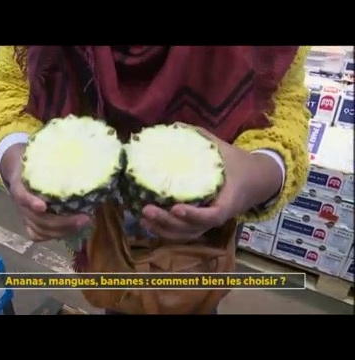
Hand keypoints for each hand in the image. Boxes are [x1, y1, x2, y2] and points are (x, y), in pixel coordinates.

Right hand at [1, 144, 90, 241]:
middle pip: (37, 219)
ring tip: (84, 223)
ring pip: (40, 230)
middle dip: (62, 222)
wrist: (17, 170)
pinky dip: (55, 235)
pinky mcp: (28, 223)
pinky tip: (72, 231)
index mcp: (20, 184)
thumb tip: (80, 149)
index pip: (21, 195)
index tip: (43, 206)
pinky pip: (38, 235)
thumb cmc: (34, 162)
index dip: (30, 202)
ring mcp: (24, 215)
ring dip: (63, 230)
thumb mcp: (39, 154)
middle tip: (85, 218)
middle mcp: (20, 203)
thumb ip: (54, 154)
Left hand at [140, 128, 283, 240]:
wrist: (256, 181)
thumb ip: (201, 138)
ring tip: (143, 219)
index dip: (194, 215)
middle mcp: (218, 216)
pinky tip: (148, 224)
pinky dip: (166, 232)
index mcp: (228, 200)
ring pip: (185, 235)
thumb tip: (174, 126)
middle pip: (192, 229)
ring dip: (163, 230)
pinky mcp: (200, 224)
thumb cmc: (238, 164)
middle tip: (147, 210)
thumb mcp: (224, 149)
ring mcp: (208, 223)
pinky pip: (183, 234)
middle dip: (168, 222)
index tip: (176, 208)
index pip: (212, 216)